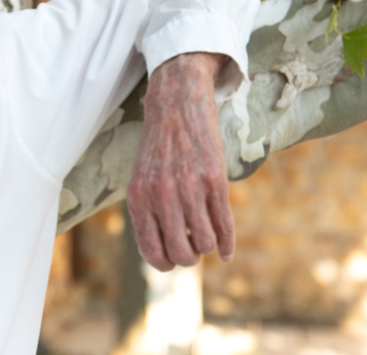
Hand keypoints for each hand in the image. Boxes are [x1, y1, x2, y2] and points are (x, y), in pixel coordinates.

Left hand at [126, 52, 233, 271]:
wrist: (176, 105)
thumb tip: (162, 257)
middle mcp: (161, 196)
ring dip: (208, 246)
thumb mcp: (142, 179)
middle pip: (181, 253)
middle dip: (189, 258)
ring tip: (205, 234)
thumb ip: (148, 214)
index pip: (152, 252)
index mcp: (138, 198)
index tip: (174, 258)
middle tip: (193, 248)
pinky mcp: (215, 179)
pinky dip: (228, 245)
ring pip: (204, 243)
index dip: (166, 263)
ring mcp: (189, 188)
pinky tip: (226, 251)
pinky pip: (224, 226)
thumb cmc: (159, 147)